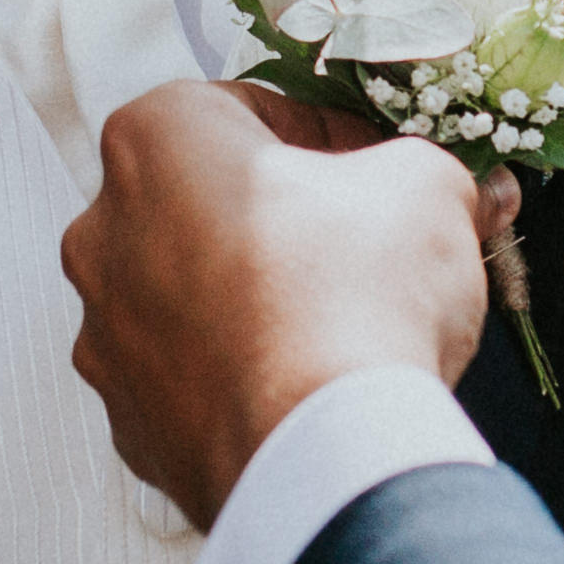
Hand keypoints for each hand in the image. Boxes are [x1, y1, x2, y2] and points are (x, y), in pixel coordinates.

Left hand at [65, 81, 504, 524]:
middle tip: (360, 244)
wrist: (328, 452)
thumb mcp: (425, 188)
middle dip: (282, 219)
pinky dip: (234, 375)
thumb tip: (458, 186)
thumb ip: (433, 167)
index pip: (251, 110)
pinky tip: (300, 384)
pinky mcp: (127, 417)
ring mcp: (104, 332)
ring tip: (334, 323)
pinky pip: (186, 377)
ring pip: (188, 294)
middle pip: (206, 204)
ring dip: (251, 298)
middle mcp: (105, 229)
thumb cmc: (357, 298)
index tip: (376, 170)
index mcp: (157, 139)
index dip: (329, 137)